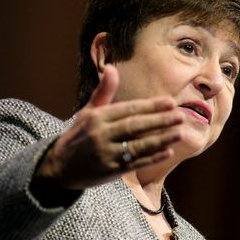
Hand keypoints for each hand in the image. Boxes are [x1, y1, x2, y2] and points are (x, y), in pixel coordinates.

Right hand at [35, 66, 183, 190]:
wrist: (59, 168)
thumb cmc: (79, 136)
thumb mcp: (88, 112)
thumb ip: (104, 92)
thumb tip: (111, 68)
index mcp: (96, 118)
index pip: (128, 109)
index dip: (150, 106)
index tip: (170, 102)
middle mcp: (101, 135)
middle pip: (135, 126)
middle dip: (160, 121)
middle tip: (180, 116)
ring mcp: (106, 154)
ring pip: (138, 146)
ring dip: (161, 139)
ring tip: (179, 132)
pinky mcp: (111, 171)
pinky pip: (135, 163)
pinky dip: (152, 158)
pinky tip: (167, 151)